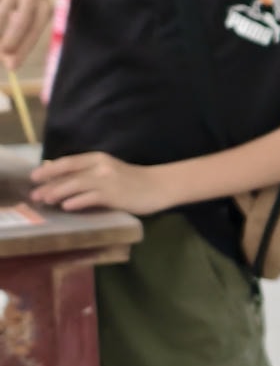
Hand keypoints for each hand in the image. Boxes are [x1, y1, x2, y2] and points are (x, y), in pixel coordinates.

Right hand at [0, 0, 51, 69]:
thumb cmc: (23, 3)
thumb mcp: (29, 17)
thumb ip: (21, 40)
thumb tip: (10, 64)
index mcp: (44, 7)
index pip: (35, 31)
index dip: (23, 50)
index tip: (12, 66)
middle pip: (21, 20)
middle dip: (10, 40)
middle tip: (1, 53)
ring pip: (1, 12)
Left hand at [30, 152, 167, 213]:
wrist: (159, 186)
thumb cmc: (133, 180)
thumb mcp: (108, 170)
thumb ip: (88, 172)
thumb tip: (61, 177)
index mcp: (97, 158)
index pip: (68, 162)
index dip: (49, 169)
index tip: (34, 178)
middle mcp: (100, 166)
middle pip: (68, 173)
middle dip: (49, 183)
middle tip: (34, 195)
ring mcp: (107, 180)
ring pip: (76, 185)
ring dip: (58, 193)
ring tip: (45, 201)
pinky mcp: (115, 195)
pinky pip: (91, 197)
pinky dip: (77, 201)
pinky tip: (66, 206)